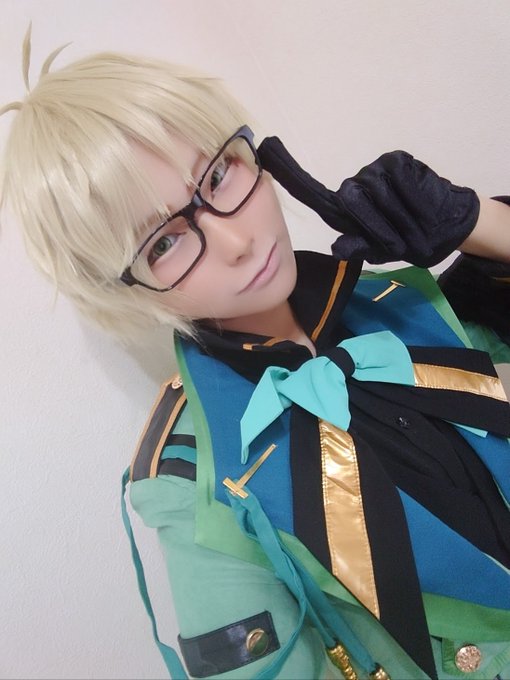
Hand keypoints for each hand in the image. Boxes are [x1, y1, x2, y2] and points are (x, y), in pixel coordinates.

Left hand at [257, 137, 479, 266]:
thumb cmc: (407, 239)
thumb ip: (359, 247)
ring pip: (374, 190)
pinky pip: (395, 177)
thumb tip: (337, 247)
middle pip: (351, 199)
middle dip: (375, 220)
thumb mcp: (380, 250)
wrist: (443, 226)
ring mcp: (375, 169)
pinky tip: (418, 202)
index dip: (291, 174)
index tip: (267, 148)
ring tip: (409, 219)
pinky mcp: (396, 160)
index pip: (314, 194)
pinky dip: (409, 195)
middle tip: (398, 232)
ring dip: (394, 211)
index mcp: (346, 210)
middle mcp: (356, 184)